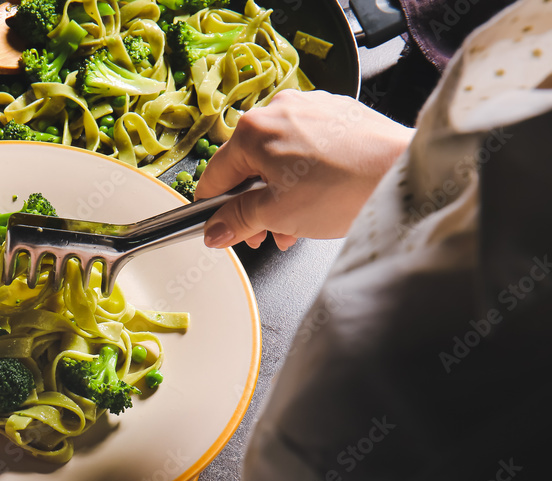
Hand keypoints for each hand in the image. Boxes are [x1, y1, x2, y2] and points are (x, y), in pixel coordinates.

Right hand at [197, 89, 414, 249]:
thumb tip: (215, 230)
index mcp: (253, 130)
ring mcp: (310, 107)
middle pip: (248, 166)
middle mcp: (278, 109)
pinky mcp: (337, 113)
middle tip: (266, 234)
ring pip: (278, 157)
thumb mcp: (277, 215)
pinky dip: (305, 173)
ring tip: (297, 223)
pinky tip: (319, 198)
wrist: (404, 173)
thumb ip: (237, 221)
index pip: (214, 176)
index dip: (215, 211)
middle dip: (255, 205)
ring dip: (280, 193)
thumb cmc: (345, 188)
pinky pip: (307, 146)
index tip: (222, 229)